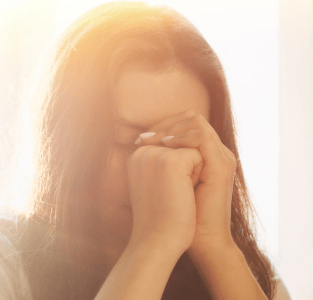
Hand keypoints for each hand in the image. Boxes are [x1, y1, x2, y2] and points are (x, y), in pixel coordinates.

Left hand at [135, 110, 236, 251]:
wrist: (200, 240)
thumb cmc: (177, 216)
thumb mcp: (164, 182)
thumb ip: (158, 161)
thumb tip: (137, 143)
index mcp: (203, 155)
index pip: (184, 123)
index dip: (161, 126)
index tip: (139, 139)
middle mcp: (214, 153)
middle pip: (190, 117)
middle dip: (165, 123)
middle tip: (144, 137)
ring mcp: (221, 158)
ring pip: (196, 121)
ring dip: (172, 128)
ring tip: (155, 142)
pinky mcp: (221, 166)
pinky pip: (202, 136)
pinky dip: (182, 137)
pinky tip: (166, 146)